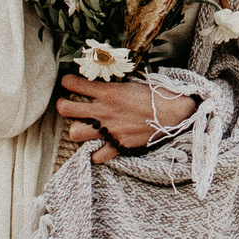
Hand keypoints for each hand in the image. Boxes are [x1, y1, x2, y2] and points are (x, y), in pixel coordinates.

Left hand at [58, 77, 196, 164]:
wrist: (174, 114)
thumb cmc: (156, 95)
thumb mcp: (132, 83)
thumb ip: (113, 85)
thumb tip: (102, 82)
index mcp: (108, 92)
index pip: (74, 83)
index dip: (67, 81)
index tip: (68, 82)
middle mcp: (104, 110)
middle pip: (66, 109)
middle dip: (64, 106)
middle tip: (69, 106)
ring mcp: (109, 129)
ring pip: (75, 132)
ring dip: (77, 129)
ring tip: (84, 127)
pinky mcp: (118, 145)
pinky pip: (96, 156)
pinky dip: (96, 153)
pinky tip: (99, 147)